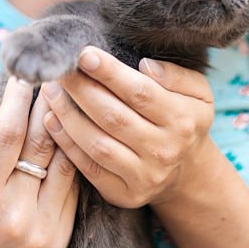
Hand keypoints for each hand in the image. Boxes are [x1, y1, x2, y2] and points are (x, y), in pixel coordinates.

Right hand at [0, 77, 79, 247]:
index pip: (7, 135)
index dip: (17, 100)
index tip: (22, 76)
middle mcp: (12, 215)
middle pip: (41, 143)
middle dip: (47, 104)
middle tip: (52, 79)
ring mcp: (39, 231)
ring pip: (65, 162)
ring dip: (65, 128)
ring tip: (64, 103)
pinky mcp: (57, 242)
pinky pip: (72, 188)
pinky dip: (69, 161)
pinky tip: (68, 141)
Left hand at [40, 47, 214, 208]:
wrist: (188, 172)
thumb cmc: (184, 119)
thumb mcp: (198, 93)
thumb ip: (176, 75)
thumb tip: (145, 65)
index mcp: (182, 119)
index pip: (140, 92)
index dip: (110, 72)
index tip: (84, 53)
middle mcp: (164, 149)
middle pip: (114, 117)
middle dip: (82, 90)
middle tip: (59, 68)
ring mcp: (144, 175)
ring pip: (97, 143)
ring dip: (68, 115)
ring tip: (51, 91)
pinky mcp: (124, 194)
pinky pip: (89, 168)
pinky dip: (66, 144)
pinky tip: (51, 120)